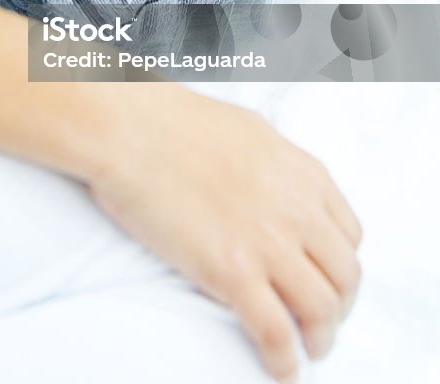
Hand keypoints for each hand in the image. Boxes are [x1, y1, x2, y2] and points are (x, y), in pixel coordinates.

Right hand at [88, 84, 362, 382]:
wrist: (131, 128)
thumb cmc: (173, 121)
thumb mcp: (249, 131)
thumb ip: (275, 165)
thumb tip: (276, 186)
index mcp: (302, 173)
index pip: (349, 234)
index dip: (340, 265)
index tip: (326, 279)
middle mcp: (297, 208)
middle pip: (344, 275)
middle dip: (338, 305)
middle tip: (319, 319)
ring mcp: (268, 241)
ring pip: (322, 309)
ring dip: (319, 337)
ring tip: (305, 349)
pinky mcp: (233, 271)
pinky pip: (276, 331)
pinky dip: (284, 359)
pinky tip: (279, 369)